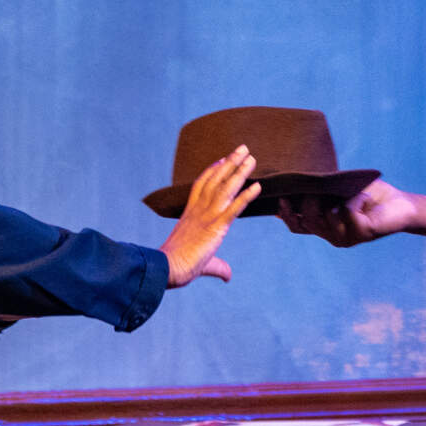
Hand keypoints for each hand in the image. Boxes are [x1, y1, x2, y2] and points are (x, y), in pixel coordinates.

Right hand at [161, 145, 259, 286]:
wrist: (166, 269)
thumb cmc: (176, 267)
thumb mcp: (203, 264)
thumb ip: (218, 267)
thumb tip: (228, 276)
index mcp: (191, 215)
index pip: (201, 186)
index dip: (212, 171)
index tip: (222, 159)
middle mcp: (199, 211)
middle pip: (216, 180)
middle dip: (229, 163)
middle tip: (242, 148)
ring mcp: (207, 217)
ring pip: (225, 188)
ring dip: (239, 171)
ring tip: (251, 157)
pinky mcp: (215, 228)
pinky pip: (234, 208)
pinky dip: (246, 196)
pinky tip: (258, 186)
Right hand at [277, 181, 415, 246]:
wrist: (402, 206)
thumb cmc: (372, 196)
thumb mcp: (341, 191)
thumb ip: (322, 190)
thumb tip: (300, 180)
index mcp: (327, 228)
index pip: (299, 227)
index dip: (287, 215)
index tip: (281, 198)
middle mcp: (334, 237)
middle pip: (308, 221)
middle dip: (308, 201)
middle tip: (317, 186)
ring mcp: (347, 237)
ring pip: (325, 218)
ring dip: (333, 199)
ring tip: (346, 192)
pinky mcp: (362, 232)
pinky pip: (346, 211)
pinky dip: (353, 198)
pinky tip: (364, 196)